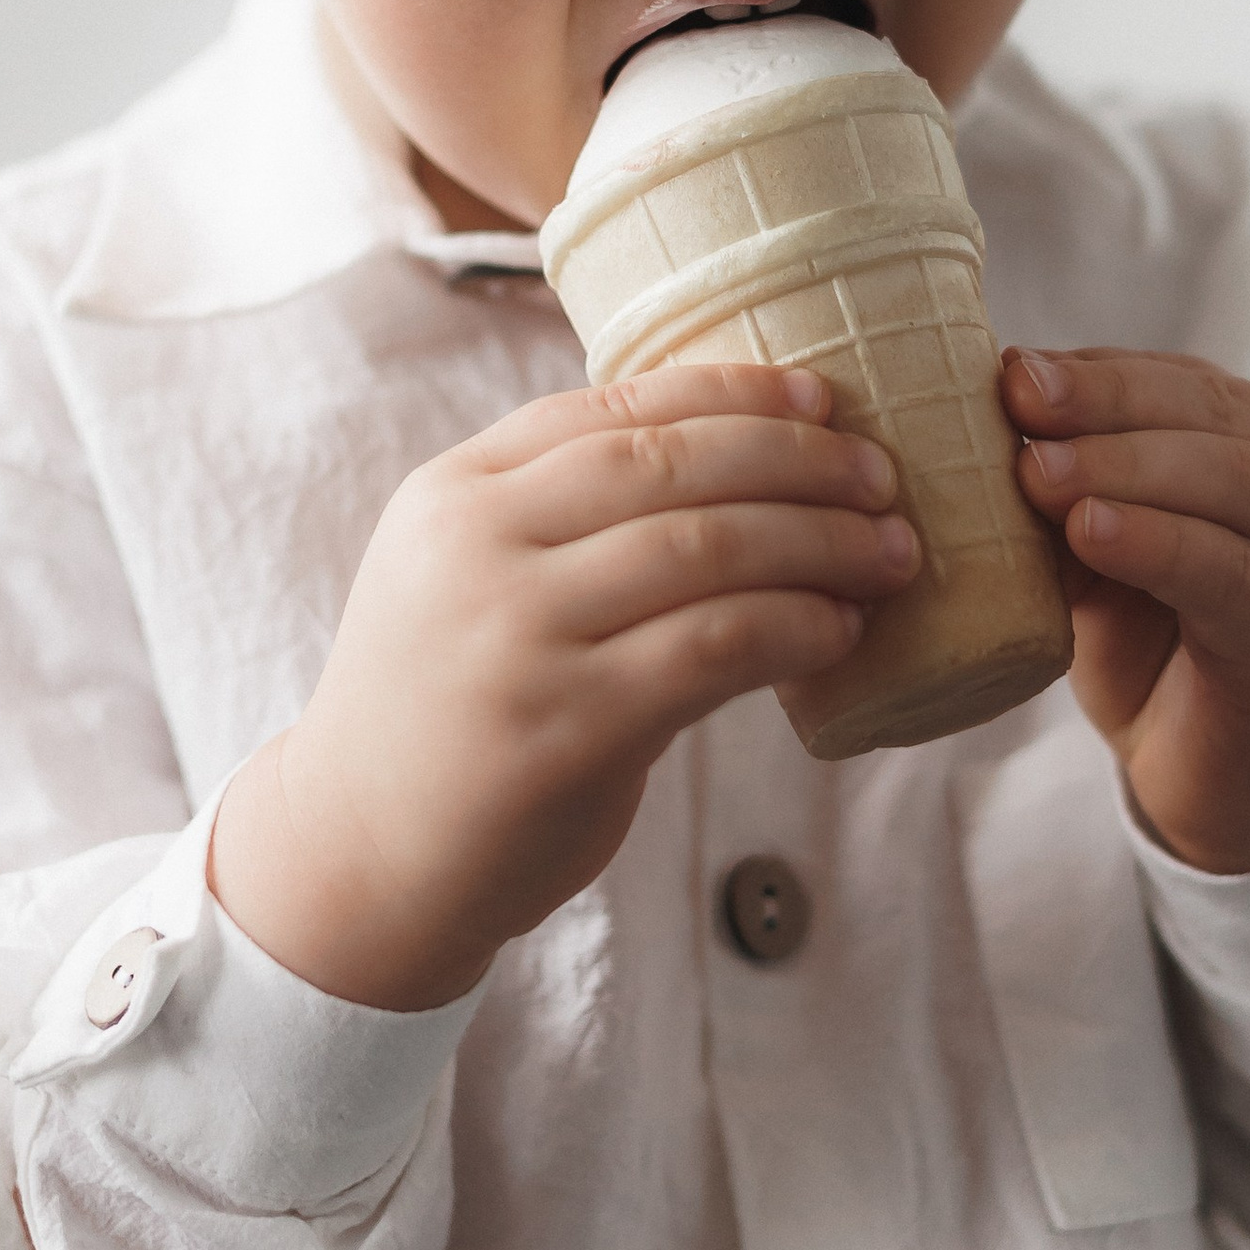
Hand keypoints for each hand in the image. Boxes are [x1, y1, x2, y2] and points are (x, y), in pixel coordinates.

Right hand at [210, 367, 916, 1009]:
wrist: (358, 857)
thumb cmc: (442, 712)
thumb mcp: (460, 577)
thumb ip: (556, 514)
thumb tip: (733, 456)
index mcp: (454, 492)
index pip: (614, 405)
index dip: (732, 392)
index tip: (820, 394)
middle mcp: (477, 546)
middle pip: (672, 464)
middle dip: (799, 460)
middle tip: (882, 477)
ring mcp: (518, 636)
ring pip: (706, 547)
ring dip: (821, 544)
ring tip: (891, 554)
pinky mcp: (566, 728)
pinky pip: (714, 649)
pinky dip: (795, 627)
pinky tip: (840, 631)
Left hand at [1001, 348, 1249, 871]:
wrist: (1239, 798)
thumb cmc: (1169, 660)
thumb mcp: (1114, 557)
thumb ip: (1079, 488)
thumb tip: (985, 405)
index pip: (1195, 384)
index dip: (1105, 371)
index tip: (1012, 368)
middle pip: (1221, 418)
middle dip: (1110, 403)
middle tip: (1018, 404)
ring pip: (1242, 484)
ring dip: (1130, 467)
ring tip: (1037, 473)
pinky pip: (1238, 578)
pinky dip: (1160, 543)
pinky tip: (1090, 533)